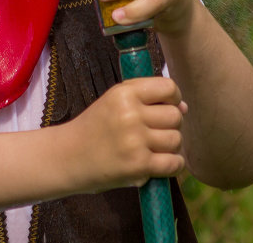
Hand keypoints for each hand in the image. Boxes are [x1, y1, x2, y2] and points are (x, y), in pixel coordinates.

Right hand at [62, 77, 186, 191]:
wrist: (67, 157)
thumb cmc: (94, 128)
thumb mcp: (113, 101)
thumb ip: (146, 99)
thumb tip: (184, 108)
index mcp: (123, 93)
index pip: (168, 87)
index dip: (173, 98)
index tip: (164, 107)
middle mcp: (130, 114)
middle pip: (175, 116)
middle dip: (170, 125)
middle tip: (153, 132)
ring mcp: (135, 140)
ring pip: (176, 139)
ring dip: (169, 146)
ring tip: (152, 148)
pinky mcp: (138, 165)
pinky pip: (174, 163)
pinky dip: (172, 165)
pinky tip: (159, 163)